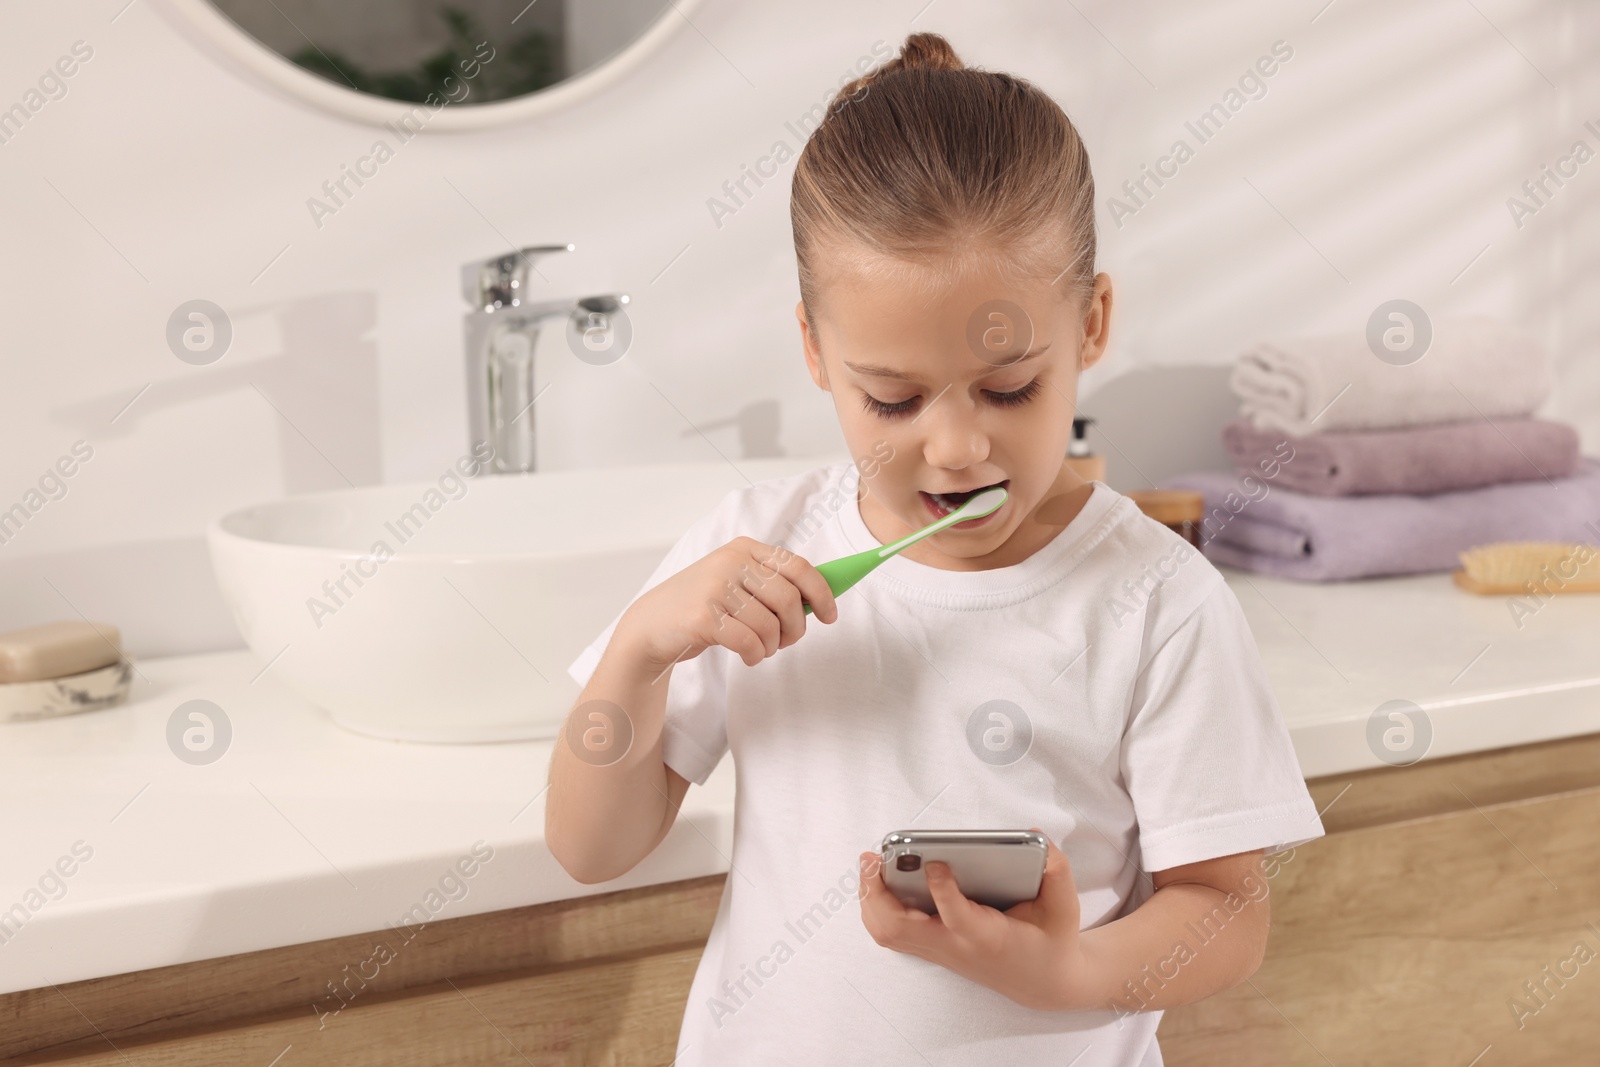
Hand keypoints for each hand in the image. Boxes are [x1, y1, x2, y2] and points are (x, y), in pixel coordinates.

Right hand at [614, 536, 838, 673]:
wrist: (650, 627)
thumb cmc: (703, 608)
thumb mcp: (735, 583)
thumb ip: (771, 584)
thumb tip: (819, 600)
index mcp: (744, 549)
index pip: (798, 566)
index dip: (821, 593)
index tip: (829, 616)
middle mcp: (731, 562)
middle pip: (789, 599)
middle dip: (796, 628)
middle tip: (787, 642)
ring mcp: (715, 588)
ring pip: (770, 625)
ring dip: (773, 646)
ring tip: (762, 650)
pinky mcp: (704, 616)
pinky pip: (750, 642)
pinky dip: (756, 656)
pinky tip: (748, 656)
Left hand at [858, 829, 1087, 1010]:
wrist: (1044, 982)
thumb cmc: (1051, 941)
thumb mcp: (1065, 906)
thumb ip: (1056, 870)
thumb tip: (1035, 835)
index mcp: (989, 938)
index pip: (957, 919)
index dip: (942, 891)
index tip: (935, 863)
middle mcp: (956, 947)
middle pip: (900, 930)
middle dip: (878, 894)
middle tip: (872, 857)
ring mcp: (940, 950)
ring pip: (888, 933)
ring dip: (871, 899)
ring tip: (869, 863)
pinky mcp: (932, 947)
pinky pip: (891, 930)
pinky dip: (877, 905)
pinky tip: (878, 878)